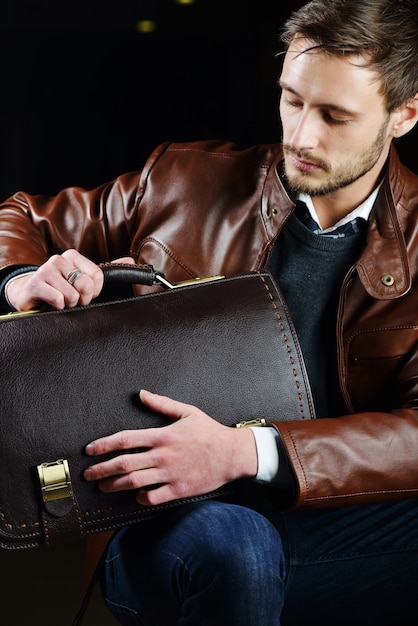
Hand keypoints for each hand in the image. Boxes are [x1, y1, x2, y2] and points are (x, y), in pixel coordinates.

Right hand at [6, 251, 133, 310]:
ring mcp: (46, 270)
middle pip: (86, 286)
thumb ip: (106, 271)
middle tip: (73, 299)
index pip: (97, 276)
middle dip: (82, 299)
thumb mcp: (82, 278)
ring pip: (72, 295)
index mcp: (73, 256)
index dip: (95, 291)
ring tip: (60, 300)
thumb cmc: (59, 288)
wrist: (29, 293)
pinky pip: (58, 299)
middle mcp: (59, 259)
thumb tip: (130, 260)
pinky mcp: (35, 284)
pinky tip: (51, 303)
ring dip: (68, 304)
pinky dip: (58, 306)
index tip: (87, 294)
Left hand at [84, 390, 257, 505]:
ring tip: (103, 486)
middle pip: (123, 464)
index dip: (103, 445)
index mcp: (162, 435)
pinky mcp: (178, 489)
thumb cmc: (209, 432)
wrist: (232, 454)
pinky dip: (140, 498)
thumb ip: (162, 404)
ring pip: (133, 482)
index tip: (90, 450)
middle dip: (101, 469)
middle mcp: (163, 455)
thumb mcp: (187, 412)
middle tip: (88, 474)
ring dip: (114, 485)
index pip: (125, 439)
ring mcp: (170, 474)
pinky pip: (152, 497)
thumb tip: (141, 394)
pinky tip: (135, 495)